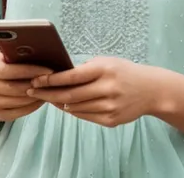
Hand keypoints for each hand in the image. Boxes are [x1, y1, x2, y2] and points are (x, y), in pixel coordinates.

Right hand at [0, 53, 51, 121]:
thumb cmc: (11, 64)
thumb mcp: (12, 53)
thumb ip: (20, 50)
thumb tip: (39, 47)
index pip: (6, 71)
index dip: (28, 71)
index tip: (48, 70)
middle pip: (12, 88)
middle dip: (34, 85)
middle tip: (51, 81)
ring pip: (17, 101)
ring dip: (35, 96)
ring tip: (48, 89)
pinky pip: (18, 113)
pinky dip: (32, 106)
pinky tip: (41, 98)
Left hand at [27, 57, 160, 127]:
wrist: (151, 90)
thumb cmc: (124, 72)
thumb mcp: (107, 62)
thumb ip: (85, 69)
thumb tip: (57, 76)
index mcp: (105, 70)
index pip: (71, 76)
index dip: (51, 80)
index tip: (35, 80)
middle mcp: (107, 89)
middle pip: (69, 96)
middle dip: (48, 94)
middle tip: (32, 92)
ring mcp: (110, 107)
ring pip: (75, 108)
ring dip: (58, 103)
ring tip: (46, 97)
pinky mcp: (111, 120)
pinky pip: (85, 116)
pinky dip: (73, 111)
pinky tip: (65, 105)